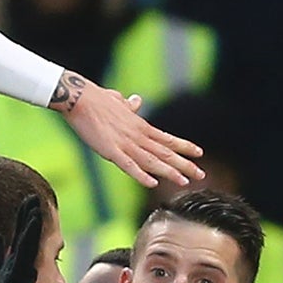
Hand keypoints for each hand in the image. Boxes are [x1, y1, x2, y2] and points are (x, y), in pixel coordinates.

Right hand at [53, 73, 202, 188]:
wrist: (80, 98)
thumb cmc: (97, 100)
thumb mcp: (118, 102)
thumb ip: (129, 105)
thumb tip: (136, 100)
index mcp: (141, 126)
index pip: (168, 139)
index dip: (184, 146)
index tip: (199, 153)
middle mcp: (138, 136)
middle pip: (165, 152)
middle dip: (184, 164)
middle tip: (201, 174)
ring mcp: (126, 144)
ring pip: (152, 161)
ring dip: (169, 172)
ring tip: (184, 181)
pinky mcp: (111, 151)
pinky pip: (129, 166)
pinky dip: (141, 175)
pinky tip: (153, 183)